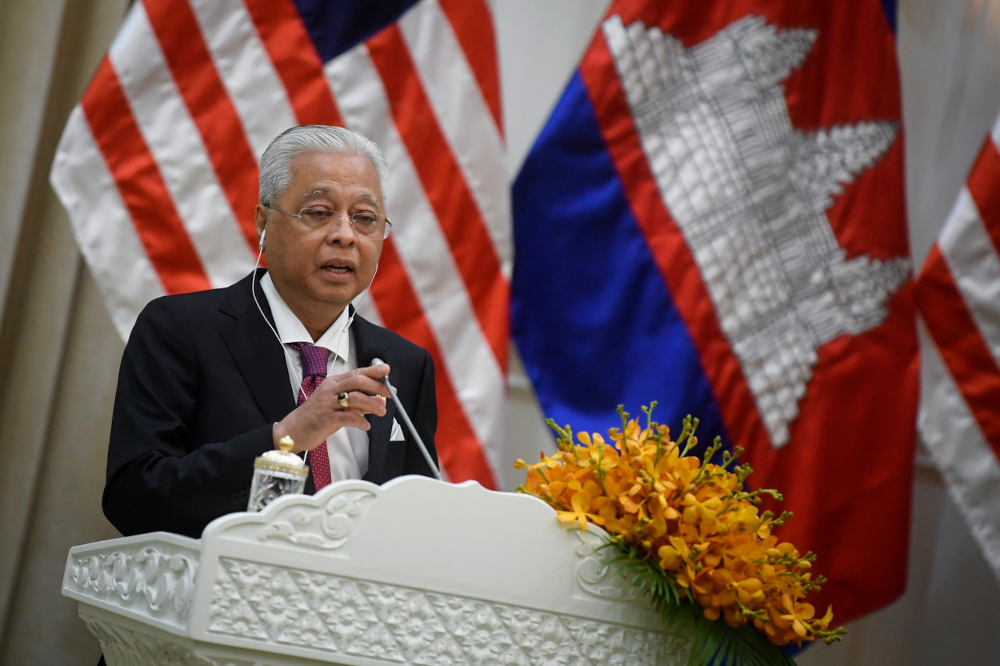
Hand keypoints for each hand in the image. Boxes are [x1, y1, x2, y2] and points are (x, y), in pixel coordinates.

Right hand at [272, 363, 391, 452]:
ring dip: (372, 404)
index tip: (387, 370)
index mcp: (333, 382)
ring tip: (381, 411)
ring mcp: (327, 403)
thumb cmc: (315, 416)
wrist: (293, 430)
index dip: (373, 371)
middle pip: (358, 381)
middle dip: (377, 386)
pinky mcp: (326, 418)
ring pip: (355, 398)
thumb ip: (354, 400)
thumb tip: (376, 400)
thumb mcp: (334, 402)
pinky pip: (348, 417)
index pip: (356, 372)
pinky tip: (366, 425)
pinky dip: (361, 421)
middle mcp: (330, 389)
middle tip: (390, 394)